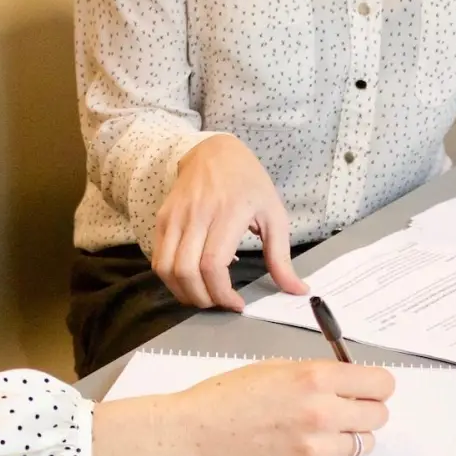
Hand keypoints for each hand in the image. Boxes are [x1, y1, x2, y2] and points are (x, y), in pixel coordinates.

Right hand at [91, 360, 394, 455]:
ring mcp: (316, 449)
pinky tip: (301, 448)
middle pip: (379, 415)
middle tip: (343, 410)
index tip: (367, 388)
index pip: (382, 384)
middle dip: (364, 410)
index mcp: (316, 378)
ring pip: (364, 444)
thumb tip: (351, 382)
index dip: (375, 385)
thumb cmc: (227, 397)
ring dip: (349, 436)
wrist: (193, 436)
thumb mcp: (276, 368)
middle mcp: (323, 413)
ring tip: (319, 431)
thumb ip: (318, 375)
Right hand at [153, 135, 308, 310]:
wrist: (214, 152)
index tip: (237, 304)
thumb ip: (282, 257)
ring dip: (183, 292)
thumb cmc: (248, 183)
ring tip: (204, 296)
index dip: (221, 293)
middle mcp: (197, 214)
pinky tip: (191, 280)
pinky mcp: (162, 219)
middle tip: (220, 303)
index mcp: (228, 212)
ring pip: (166, 269)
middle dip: (203, 299)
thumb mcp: (274, 215)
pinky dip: (172, 278)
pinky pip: (158, 259)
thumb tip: (297, 290)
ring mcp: (175, 216)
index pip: (213, 264)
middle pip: (186, 272)